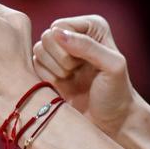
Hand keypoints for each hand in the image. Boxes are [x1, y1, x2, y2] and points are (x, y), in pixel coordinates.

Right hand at [32, 15, 135, 137]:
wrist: (109, 123)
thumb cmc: (116, 94)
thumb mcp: (112, 66)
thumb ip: (88, 46)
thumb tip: (57, 34)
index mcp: (92, 27)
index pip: (61, 26)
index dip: (67, 46)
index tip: (85, 62)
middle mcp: (75, 35)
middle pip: (47, 37)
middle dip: (60, 59)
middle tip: (77, 72)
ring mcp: (60, 53)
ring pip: (38, 51)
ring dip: (54, 70)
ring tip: (72, 79)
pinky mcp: (49, 69)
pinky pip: (34, 66)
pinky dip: (47, 78)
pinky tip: (63, 86)